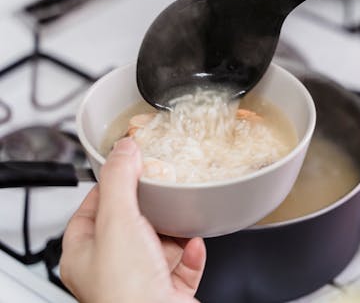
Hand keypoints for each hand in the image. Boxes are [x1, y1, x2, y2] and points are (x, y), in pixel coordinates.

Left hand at [60, 138, 205, 302]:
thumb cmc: (127, 290)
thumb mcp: (117, 220)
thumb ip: (120, 180)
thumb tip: (124, 149)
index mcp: (85, 253)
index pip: (93, 208)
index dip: (111, 185)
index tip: (129, 167)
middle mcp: (111, 269)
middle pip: (131, 225)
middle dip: (151, 207)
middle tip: (163, 188)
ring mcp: (141, 281)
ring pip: (160, 244)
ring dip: (175, 230)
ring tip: (183, 215)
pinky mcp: (169, 292)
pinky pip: (182, 265)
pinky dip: (191, 253)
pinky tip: (195, 244)